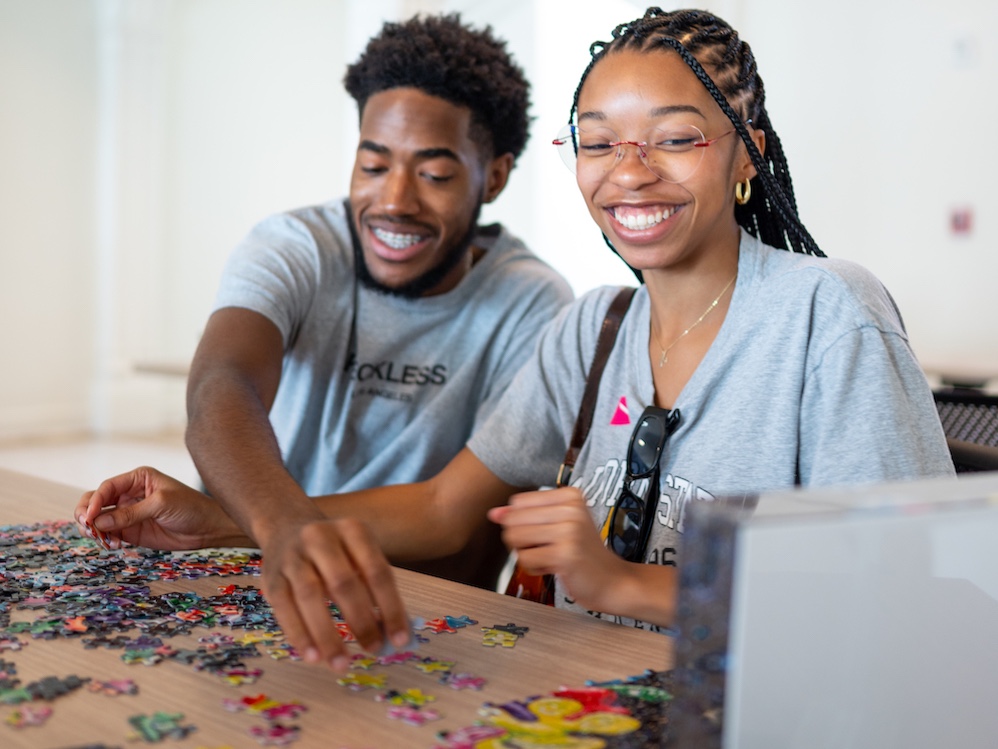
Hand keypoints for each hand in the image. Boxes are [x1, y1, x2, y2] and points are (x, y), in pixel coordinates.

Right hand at [75, 466, 244, 550]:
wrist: (207, 528)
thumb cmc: (190, 507)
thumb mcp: (162, 504)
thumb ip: (131, 513)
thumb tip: (100, 521)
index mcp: (137, 479)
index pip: (106, 487)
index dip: (94, 501)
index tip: (90, 516)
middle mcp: (128, 494)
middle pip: (95, 501)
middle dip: (87, 514)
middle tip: (89, 528)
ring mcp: (128, 513)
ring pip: (98, 519)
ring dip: (94, 530)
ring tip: (104, 540)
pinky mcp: (130, 531)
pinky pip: (108, 534)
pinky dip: (105, 540)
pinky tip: (114, 545)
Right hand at [254, 518, 410, 671]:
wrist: (286, 530)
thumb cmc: (335, 553)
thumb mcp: (359, 557)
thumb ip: (375, 592)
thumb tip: (393, 637)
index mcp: (353, 531)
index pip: (377, 571)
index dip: (391, 607)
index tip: (400, 640)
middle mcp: (321, 538)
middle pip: (343, 582)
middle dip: (361, 621)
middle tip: (374, 650)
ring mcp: (293, 556)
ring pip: (310, 596)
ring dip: (327, 635)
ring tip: (341, 664)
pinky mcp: (271, 576)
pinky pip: (285, 608)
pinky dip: (300, 635)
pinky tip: (314, 656)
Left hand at [488, 486, 626, 611]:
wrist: (613, 581)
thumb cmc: (582, 553)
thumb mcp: (557, 525)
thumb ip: (523, 516)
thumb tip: (493, 513)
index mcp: (570, 495)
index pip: (517, 502)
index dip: (521, 522)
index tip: (545, 532)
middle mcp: (571, 508)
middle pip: (513, 520)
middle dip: (520, 539)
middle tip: (545, 547)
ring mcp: (569, 531)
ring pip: (515, 538)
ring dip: (526, 554)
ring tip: (550, 556)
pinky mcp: (565, 555)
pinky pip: (525, 559)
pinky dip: (534, 567)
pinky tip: (554, 567)